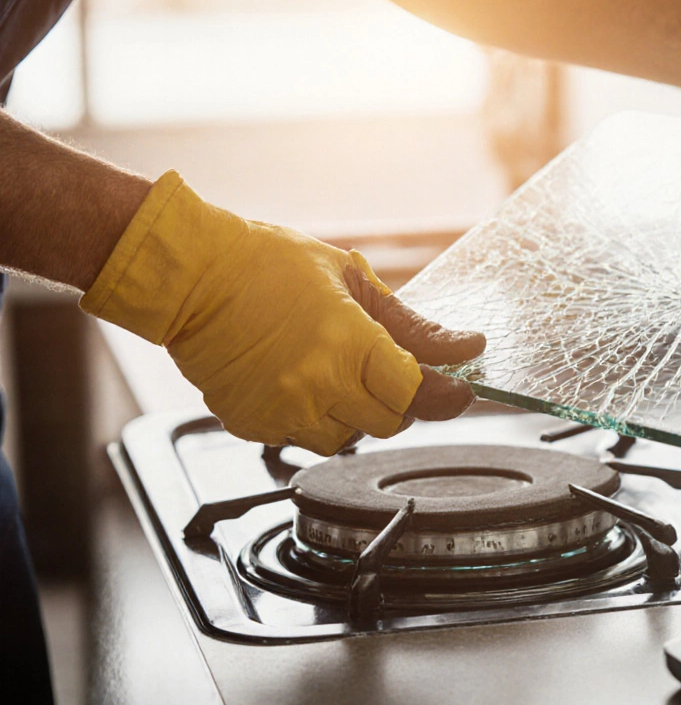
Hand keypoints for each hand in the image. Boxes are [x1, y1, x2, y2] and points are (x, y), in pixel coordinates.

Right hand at [80, 171, 484, 454]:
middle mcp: (318, 385)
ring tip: (334, 372)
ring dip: (357, 415)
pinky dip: (313, 419)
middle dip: (399, 401)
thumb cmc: (267, 264)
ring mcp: (283, 411)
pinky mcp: (254, 425)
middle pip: (390, 423)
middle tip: (385, 370)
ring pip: (349, 439)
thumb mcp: (353, 280)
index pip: (417, 393)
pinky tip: (300, 382)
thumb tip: (466, 346)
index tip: (458, 390)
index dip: (443, 393)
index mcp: (349, 343)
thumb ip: (412, 324)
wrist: (191, 275)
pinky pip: (303, 440)